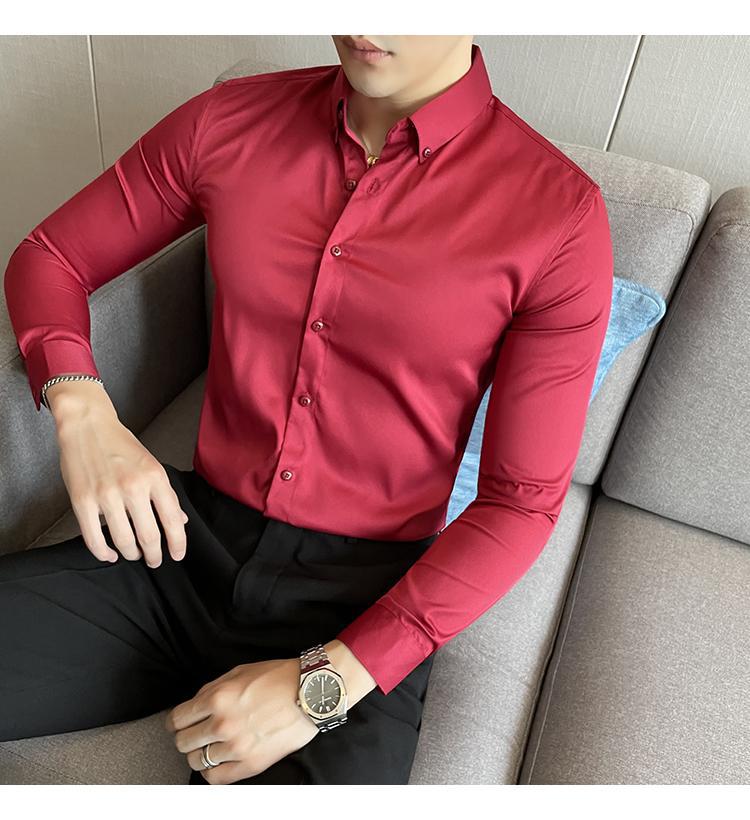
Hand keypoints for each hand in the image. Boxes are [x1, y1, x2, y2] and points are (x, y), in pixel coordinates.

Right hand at [49, 377, 189, 566]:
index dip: (178, 543)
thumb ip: (165, 494)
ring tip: (134, 554)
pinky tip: (110, 554)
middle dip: (154, 555)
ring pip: (123, 541)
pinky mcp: (83, 501)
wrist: (87, 425)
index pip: (173, 520)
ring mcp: (107, 495)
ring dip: (131, 553)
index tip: (177, 555)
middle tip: (155, 560)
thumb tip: (181, 520)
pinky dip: (103, 552)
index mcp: (155, 477)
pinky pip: (94, 539)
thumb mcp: (151, 465)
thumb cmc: (121, 444)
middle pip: (149, 536)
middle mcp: (133, 487)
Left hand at [164, 657, 318, 783]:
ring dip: (199, 754)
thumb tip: (194, 705)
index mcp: (218, 698)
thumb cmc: (277, 678)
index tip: (180, 724)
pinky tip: (218, 762)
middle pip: (183, 742)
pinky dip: (211, 772)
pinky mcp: (251, 764)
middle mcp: (223, 724)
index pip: (177, 719)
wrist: (309, 693)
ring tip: (209, 747)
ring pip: (197, 761)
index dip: (176, 722)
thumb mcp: (239, 672)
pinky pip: (216, 778)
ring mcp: (236, 747)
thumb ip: (212, 688)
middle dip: (186, 737)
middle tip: (196, 733)